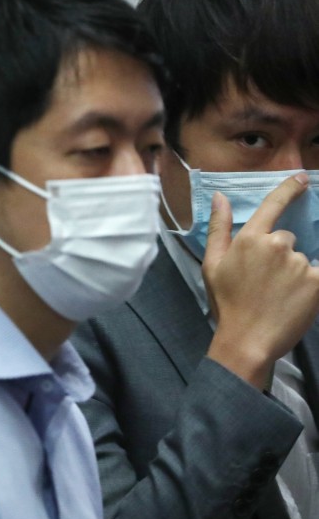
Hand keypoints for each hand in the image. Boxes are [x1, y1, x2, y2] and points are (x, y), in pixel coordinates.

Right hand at [203, 173, 318, 389]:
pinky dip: (310, 283)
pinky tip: (297, 298)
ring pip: (301, 258)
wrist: (247, 340)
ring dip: (294, 272)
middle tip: (264, 283)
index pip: (273, 205)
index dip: (289, 189)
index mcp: (250, 238)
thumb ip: (219, 228)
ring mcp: (299, 262)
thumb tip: (221, 197)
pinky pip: (317, 272)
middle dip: (279, 255)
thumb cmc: (226, 303)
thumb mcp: (211, 265)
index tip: (302, 178)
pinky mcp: (317, 281)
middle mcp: (277, 244)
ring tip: (279, 297)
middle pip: (286, 239)